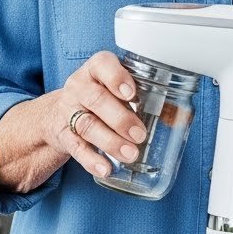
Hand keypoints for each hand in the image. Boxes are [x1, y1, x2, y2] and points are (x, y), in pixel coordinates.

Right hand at [56, 52, 146, 179]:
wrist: (59, 112)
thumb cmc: (100, 95)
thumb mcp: (114, 88)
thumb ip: (140, 96)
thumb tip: (173, 115)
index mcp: (95, 70)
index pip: (102, 65)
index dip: (117, 78)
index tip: (132, 94)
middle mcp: (79, 87)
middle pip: (96, 99)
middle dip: (120, 118)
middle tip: (140, 134)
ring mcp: (69, 110)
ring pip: (87, 125)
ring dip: (110, 142)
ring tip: (130, 154)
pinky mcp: (63, 134)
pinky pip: (76, 148)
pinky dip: (91, 160)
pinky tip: (106, 169)